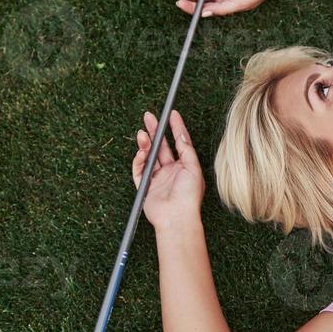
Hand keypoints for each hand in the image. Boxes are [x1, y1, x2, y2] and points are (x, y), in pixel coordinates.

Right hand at [131, 109, 205, 231]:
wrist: (177, 218)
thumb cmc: (189, 196)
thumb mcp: (194, 168)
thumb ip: (186, 150)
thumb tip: (180, 134)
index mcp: (185, 166)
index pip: (180, 142)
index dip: (176, 127)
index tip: (172, 114)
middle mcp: (171, 170)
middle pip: (161, 146)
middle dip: (155, 131)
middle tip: (149, 116)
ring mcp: (158, 178)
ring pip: (149, 156)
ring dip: (145, 143)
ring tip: (142, 133)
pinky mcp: (145, 186)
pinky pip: (139, 170)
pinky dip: (138, 160)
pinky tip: (141, 153)